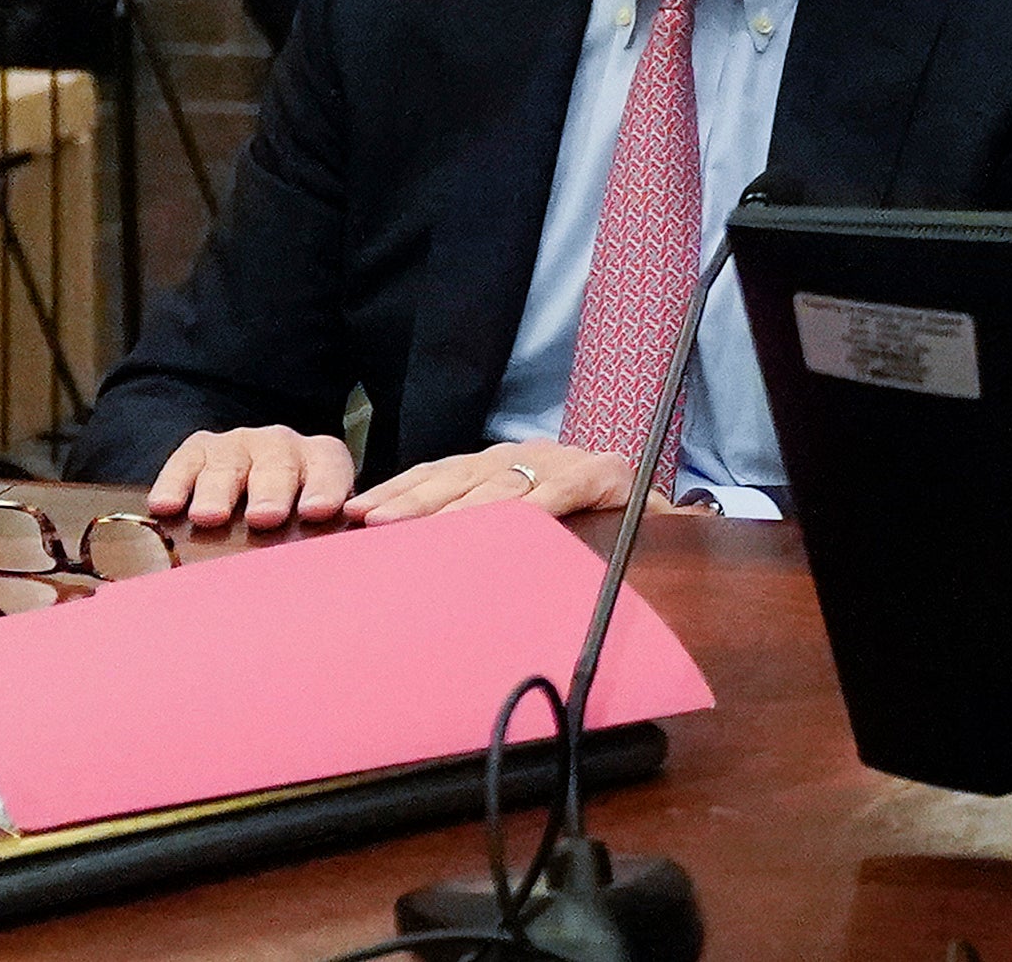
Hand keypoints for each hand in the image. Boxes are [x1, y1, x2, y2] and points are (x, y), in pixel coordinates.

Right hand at [147, 425, 358, 531]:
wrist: (245, 491)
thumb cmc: (288, 521)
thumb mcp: (311, 526)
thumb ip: (320, 541)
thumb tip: (326, 585)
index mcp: (322, 462)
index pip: (330, 470)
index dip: (326, 489)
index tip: (317, 512)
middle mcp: (282, 446)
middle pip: (280, 467)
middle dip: (272, 492)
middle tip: (264, 517)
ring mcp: (238, 445)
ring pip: (230, 466)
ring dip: (219, 492)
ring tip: (210, 516)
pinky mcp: (198, 450)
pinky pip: (185, 464)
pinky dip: (175, 485)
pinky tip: (166, 506)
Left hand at [346, 439, 637, 524]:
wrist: (656, 509)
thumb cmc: (582, 522)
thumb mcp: (522, 517)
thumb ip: (477, 528)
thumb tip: (408, 556)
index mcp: (501, 465)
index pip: (438, 473)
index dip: (398, 491)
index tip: (355, 513)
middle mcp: (525, 456)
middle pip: (458, 476)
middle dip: (412, 500)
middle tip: (370, 521)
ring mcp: (562, 462)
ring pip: (500, 483)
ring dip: (458, 508)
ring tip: (420, 528)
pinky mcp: (603, 473)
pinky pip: (560, 491)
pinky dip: (535, 506)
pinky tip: (508, 524)